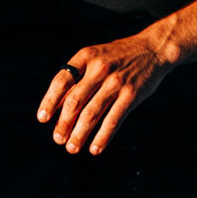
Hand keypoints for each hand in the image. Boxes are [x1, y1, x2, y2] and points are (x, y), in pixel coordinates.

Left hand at [36, 35, 170, 154]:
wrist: (154, 48)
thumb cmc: (118, 57)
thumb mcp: (95, 57)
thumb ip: (78, 78)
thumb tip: (58, 108)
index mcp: (85, 57)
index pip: (61, 81)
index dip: (50, 102)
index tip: (43, 119)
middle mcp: (99, 69)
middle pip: (74, 101)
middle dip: (64, 124)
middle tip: (58, 139)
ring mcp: (116, 82)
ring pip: (91, 114)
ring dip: (79, 134)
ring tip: (72, 148)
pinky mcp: (131, 95)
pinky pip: (113, 120)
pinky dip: (102, 137)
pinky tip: (95, 148)